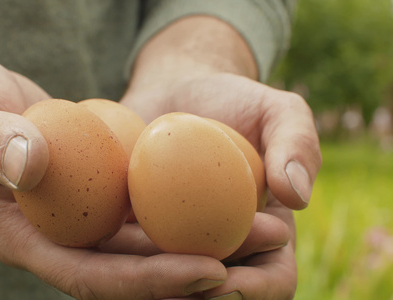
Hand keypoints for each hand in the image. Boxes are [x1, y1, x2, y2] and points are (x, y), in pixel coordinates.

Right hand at [0, 55, 259, 299]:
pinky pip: (147, 213)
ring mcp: (80, 222)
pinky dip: (187, 211)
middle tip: (261, 248)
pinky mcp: (98, 198)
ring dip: (207, 241)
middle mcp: (58, 241)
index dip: (150, 281)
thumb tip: (31, 164)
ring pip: (150, 245)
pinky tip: (229, 200)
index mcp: (24, 239)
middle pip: (133, 271)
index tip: (209, 270)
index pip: (92, 275)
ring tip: (266, 227)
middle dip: (198, 268)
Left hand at [119, 16, 321, 298]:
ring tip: (128, 266)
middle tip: (170, 284)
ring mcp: (174, 246)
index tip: (224, 275)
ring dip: (148, 285)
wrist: (181, 92)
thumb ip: (297, 145)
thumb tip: (296, 197)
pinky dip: (113, 258)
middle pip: (214, 294)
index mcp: (264, 237)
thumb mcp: (278, 113)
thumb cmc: (237, 102)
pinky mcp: (134, 234)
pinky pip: (123, 256)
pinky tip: (96, 246)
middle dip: (195, 296)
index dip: (255, 291)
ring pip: (163, 285)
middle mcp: (219, 250)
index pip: (272, 280)